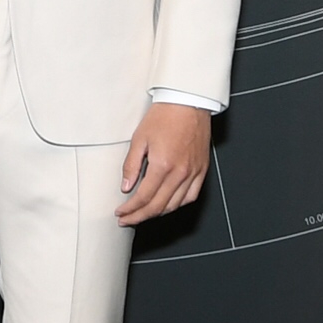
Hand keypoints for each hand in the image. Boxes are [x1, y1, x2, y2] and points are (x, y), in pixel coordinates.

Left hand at [116, 103, 211, 224]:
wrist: (188, 102)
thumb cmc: (164, 116)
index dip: (130, 209)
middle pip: (158, 206)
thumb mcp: (139, 138)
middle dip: (139, 216)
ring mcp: (193, 173)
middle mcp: (180, 172)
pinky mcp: (202, 170)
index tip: (120, 213)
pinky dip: (177, 205)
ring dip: (157, 213)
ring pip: (175, 205)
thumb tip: (126, 187)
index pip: (143, 197)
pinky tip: (167, 205)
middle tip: (127, 219)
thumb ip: (131, 165)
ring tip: (143, 214)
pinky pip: (191, 196)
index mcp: (163, 165)